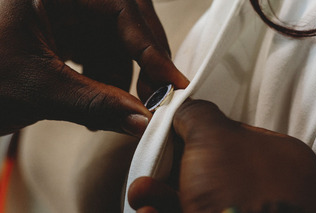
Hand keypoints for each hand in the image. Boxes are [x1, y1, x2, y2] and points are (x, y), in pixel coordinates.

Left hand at [0, 0, 187, 135]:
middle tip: (152, 101)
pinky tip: (97, 107)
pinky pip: (102, 54)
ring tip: (110, 115)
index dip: (152, 51)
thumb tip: (141, 121)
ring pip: (117, 45)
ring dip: (122, 81)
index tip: (173, 83)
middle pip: (127, 25)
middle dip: (142, 67)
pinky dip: (106, 82)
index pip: (122, 12)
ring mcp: (70, 14)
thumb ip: (95, 104)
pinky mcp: (69, 33)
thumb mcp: (37, 88)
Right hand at [128, 100, 315, 211]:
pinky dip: (165, 212)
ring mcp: (245, 210)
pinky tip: (149, 212)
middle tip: (151, 165)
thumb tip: (182, 105)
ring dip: (160, 193)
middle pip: (207, 167)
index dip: (197, 131)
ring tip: (140, 193)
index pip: (229, 133)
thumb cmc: (236, 190)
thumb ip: (197, 113)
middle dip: (170, 166)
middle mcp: (266, 187)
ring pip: (195, 196)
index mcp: (277, 156)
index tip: (171, 131)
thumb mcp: (213, 135)